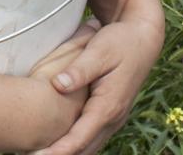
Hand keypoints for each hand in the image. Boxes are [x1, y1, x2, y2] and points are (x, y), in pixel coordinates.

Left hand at [30, 16, 163, 154]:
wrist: (143, 39)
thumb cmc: (119, 42)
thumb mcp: (99, 50)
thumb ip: (79, 69)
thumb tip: (57, 85)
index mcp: (109, 105)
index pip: (80, 137)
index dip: (59, 150)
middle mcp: (113, 118)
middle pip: (84, 149)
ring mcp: (113, 119)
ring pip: (89, 146)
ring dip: (68, 153)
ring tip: (40, 154)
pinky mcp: (110, 115)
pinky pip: (92, 138)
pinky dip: (76, 145)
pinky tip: (57, 145)